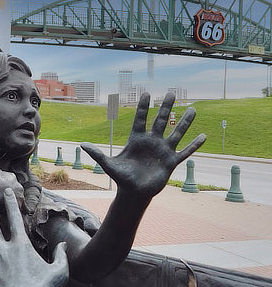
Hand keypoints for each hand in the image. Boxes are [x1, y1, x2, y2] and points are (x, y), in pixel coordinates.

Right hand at [0, 153, 24, 208]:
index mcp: (12, 177)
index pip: (11, 180)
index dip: (7, 184)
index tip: (3, 188)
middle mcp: (19, 186)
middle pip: (16, 190)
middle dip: (13, 194)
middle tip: (6, 198)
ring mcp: (20, 196)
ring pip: (19, 200)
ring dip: (16, 202)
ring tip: (11, 207)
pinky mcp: (20, 206)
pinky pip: (24, 209)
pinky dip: (22, 211)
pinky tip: (20, 214)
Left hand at [82, 93, 205, 198]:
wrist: (134, 193)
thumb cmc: (121, 178)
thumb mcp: (108, 165)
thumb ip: (97, 154)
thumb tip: (82, 145)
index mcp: (136, 140)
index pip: (140, 119)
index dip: (142, 107)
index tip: (146, 93)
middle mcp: (151, 142)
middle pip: (160, 121)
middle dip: (165, 107)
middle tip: (171, 93)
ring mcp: (162, 151)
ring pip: (176, 133)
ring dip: (184, 122)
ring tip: (192, 109)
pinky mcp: (171, 162)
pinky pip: (185, 152)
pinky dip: (194, 145)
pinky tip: (203, 136)